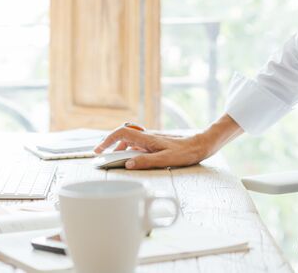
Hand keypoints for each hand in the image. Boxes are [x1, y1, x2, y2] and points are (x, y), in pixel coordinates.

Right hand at [92, 125, 213, 169]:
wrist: (199, 145)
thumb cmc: (185, 152)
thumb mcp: (166, 159)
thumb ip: (146, 161)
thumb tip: (127, 164)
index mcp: (147, 138)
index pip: (121, 133)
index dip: (107, 140)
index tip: (98, 150)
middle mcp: (147, 136)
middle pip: (123, 136)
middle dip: (110, 145)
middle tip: (102, 156)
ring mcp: (151, 139)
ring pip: (130, 140)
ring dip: (120, 148)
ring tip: (115, 160)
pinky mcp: (156, 143)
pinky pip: (138, 144)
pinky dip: (130, 150)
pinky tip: (132, 159)